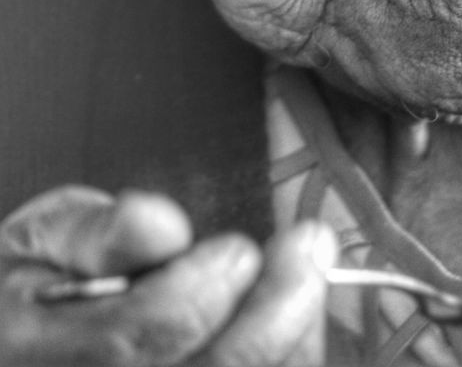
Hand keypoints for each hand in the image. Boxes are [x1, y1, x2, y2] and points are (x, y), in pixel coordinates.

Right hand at [0, 185, 337, 364]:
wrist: (35, 338)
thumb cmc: (43, 283)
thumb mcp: (44, 238)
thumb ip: (96, 231)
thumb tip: (160, 225)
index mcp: (36, 354)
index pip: (133, 340)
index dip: (195, 293)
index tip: (236, 247)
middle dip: (270, 312)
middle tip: (308, 245)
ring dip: (292, 331)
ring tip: (309, 267)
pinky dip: (291, 351)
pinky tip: (297, 310)